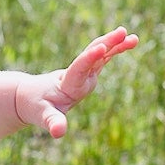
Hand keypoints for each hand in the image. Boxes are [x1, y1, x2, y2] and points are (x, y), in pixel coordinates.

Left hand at [15, 28, 138, 139]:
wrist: (30, 95)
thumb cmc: (37, 106)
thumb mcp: (43, 117)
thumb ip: (53, 122)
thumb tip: (58, 132)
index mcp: (68, 84)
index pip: (79, 69)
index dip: (89, 58)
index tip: (101, 47)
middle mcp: (77, 75)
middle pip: (92, 55)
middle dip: (107, 44)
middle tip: (122, 32)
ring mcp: (83, 72)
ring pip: (100, 54)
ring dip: (115, 44)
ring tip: (134, 37)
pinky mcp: (88, 71)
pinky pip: (104, 58)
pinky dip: (115, 49)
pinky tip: (129, 42)